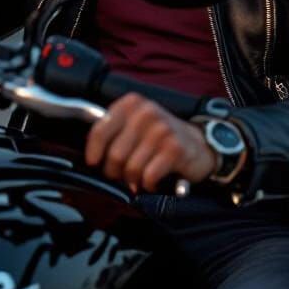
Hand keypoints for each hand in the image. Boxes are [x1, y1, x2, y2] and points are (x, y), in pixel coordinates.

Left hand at [84, 93, 215, 191]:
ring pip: (131, 168)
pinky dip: (148, 184)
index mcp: (131, 104)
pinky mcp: (174, 149)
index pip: (100, 131)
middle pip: (115, 155)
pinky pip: (148, 176)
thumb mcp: (135, 124)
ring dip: (133, 180)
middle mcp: (146, 112)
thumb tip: (90, 156)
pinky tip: (154, 180)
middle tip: (124, 175)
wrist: (198, 144)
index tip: (95, 163)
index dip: (94, 152)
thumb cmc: (160, 138)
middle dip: (116, 172)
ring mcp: (162, 130)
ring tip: (140, 177)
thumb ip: (112, 131)